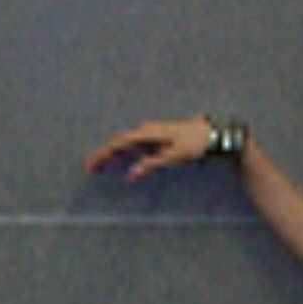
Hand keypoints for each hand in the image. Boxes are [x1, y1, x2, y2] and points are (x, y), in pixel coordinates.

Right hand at [83, 115, 210, 181]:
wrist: (212, 133)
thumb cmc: (195, 143)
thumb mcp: (173, 156)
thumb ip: (151, 164)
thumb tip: (131, 174)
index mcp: (148, 132)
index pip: (118, 142)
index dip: (102, 152)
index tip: (91, 164)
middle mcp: (146, 130)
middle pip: (118, 141)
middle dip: (102, 154)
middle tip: (90, 168)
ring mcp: (151, 133)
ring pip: (125, 143)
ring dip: (111, 153)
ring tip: (98, 166)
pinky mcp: (156, 137)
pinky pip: (135, 144)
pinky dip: (124, 153)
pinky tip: (119, 160)